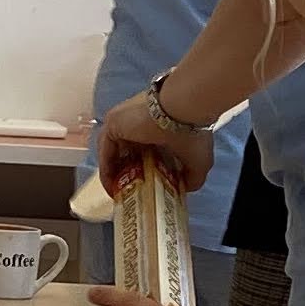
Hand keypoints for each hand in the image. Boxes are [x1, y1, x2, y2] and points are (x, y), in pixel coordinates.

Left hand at [95, 94, 219, 196]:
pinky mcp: (113, 123)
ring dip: (117, 175)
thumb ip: (192, 178)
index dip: (147, 172)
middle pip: (129, 152)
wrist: (183, 109)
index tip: (149, 190)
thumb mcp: (199, 162)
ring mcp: (125, 121)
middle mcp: (140, 122)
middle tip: (131, 195)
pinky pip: (106, 151)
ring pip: (116, 152)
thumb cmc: (193, 131)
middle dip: (129, 175)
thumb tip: (186, 189)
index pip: (148, 151)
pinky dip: (107, 170)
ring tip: (121, 196)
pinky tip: (112, 188)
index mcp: (159, 125)